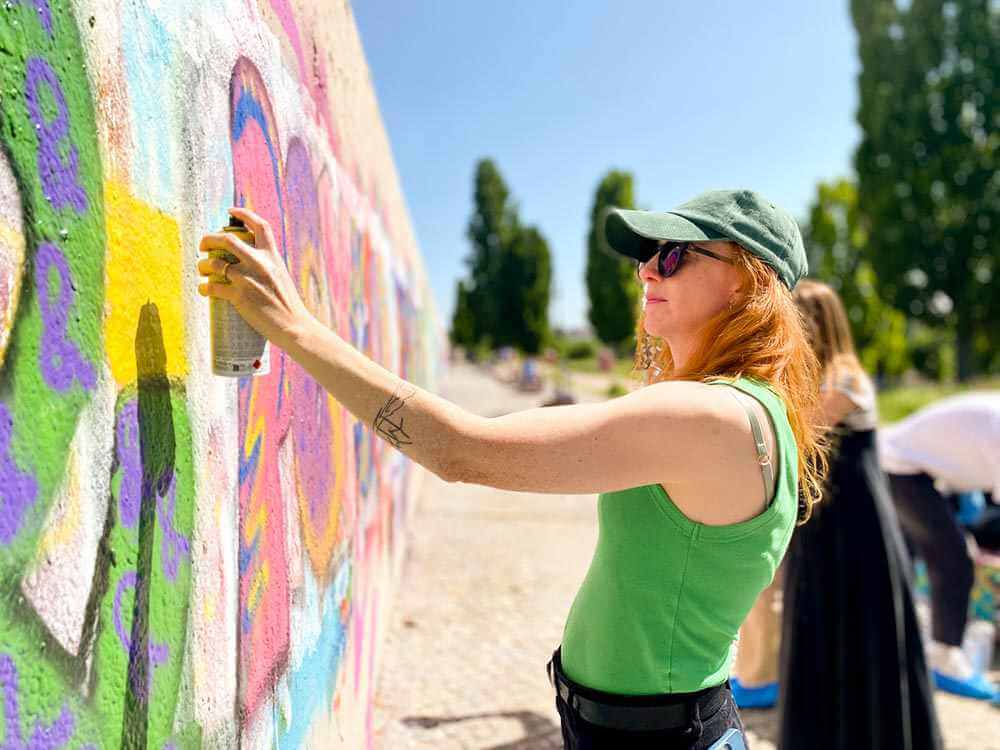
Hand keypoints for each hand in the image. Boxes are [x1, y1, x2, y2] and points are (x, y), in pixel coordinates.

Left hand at [197, 207, 313, 346]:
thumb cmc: (288, 305)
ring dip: (202, 265)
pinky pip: (212, 286)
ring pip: (214, 263)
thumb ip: (266, 265)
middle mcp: (259, 263)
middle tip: (203, 245)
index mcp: (272, 256)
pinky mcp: (239, 296)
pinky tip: (203, 289)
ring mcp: (248, 278)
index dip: (244, 214)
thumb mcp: (281, 276)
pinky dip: (204, 287)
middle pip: (227, 239)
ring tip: (202, 270)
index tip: (230, 211)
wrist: (294, 326)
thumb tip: (247, 261)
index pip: (260, 226)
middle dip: (209, 238)